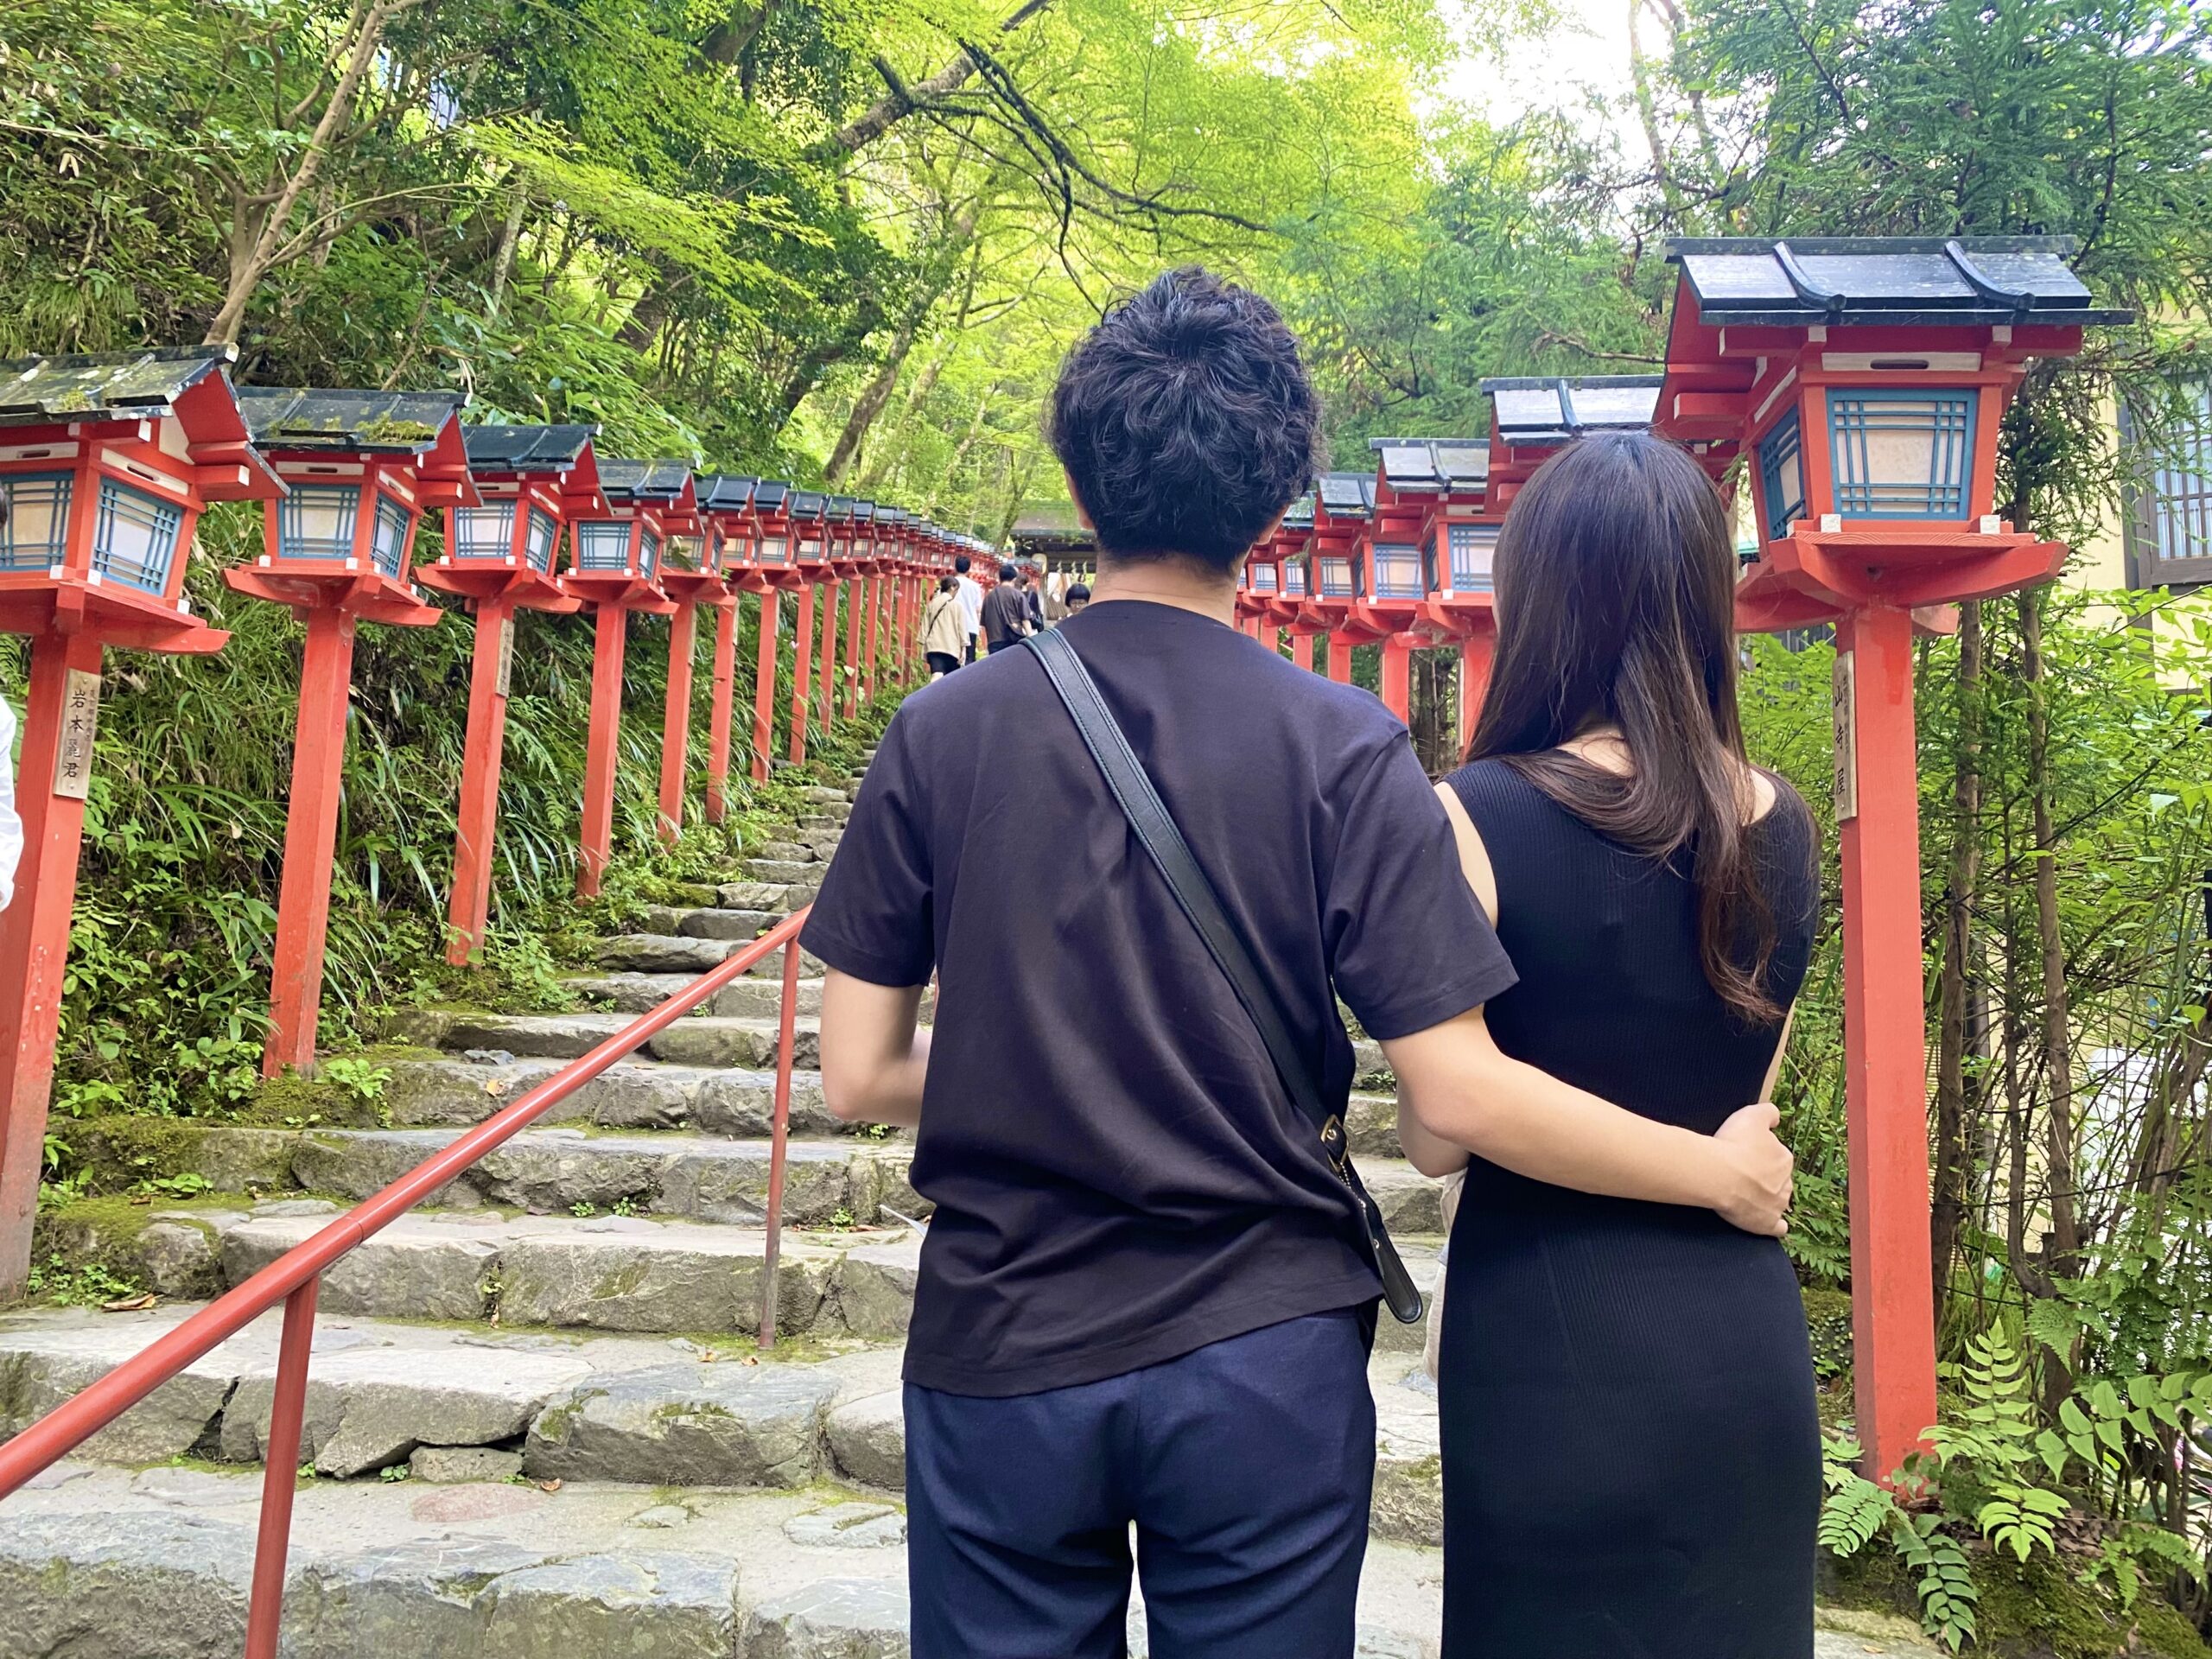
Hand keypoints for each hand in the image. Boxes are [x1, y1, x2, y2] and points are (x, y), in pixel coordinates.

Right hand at [1709, 1103, 1793, 1237]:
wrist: (1719, 1174)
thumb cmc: (1734, 1144)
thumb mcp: (1752, 1114)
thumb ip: (1768, 1112)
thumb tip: (1776, 1117)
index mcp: (1783, 1158)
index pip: (1777, 1156)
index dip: (1761, 1155)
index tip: (1745, 1154)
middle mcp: (1786, 1182)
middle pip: (1779, 1179)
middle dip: (1767, 1178)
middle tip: (1744, 1174)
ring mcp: (1777, 1205)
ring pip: (1779, 1201)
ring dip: (1770, 1199)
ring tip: (1749, 1196)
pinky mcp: (1766, 1224)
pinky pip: (1777, 1228)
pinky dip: (1775, 1227)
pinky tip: (1769, 1225)